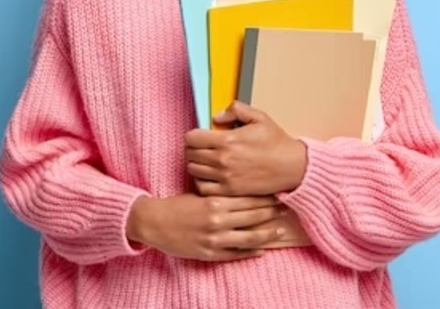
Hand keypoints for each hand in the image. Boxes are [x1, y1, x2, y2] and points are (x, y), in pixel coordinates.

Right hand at [126, 194, 285, 260]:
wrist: (154, 223)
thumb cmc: (177, 204)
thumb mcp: (198, 192)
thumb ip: (219, 191)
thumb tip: (241, 186)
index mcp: (215, 202)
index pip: (248, 199)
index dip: (265, 197)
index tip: (277, 194)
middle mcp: (217, 221)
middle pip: (253, 217)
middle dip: (271, 213)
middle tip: (285, 209)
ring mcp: (215, 239)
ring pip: (250, 238)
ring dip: (267, 234)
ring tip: (280, 230)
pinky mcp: (210, 253)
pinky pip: (236, 254)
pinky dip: (251, 252)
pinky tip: (262, 249)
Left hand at [184, 101, 307, 196]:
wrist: (292, 167)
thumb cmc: (276, 143)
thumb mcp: (259, 117)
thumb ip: (236, 110)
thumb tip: (217, 117)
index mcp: (227, 140)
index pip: (191, 137)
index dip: (193, 135)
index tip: (199, 135)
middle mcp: (223, 160)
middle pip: (190, 154)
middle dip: (192, 148)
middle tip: (202, 147)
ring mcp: (225, 177)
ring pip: (193, 170)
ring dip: (196, 164)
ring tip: (205, 160)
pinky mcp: (230, 191)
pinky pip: (202, 188)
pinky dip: (201, 181)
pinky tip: (209, 175)